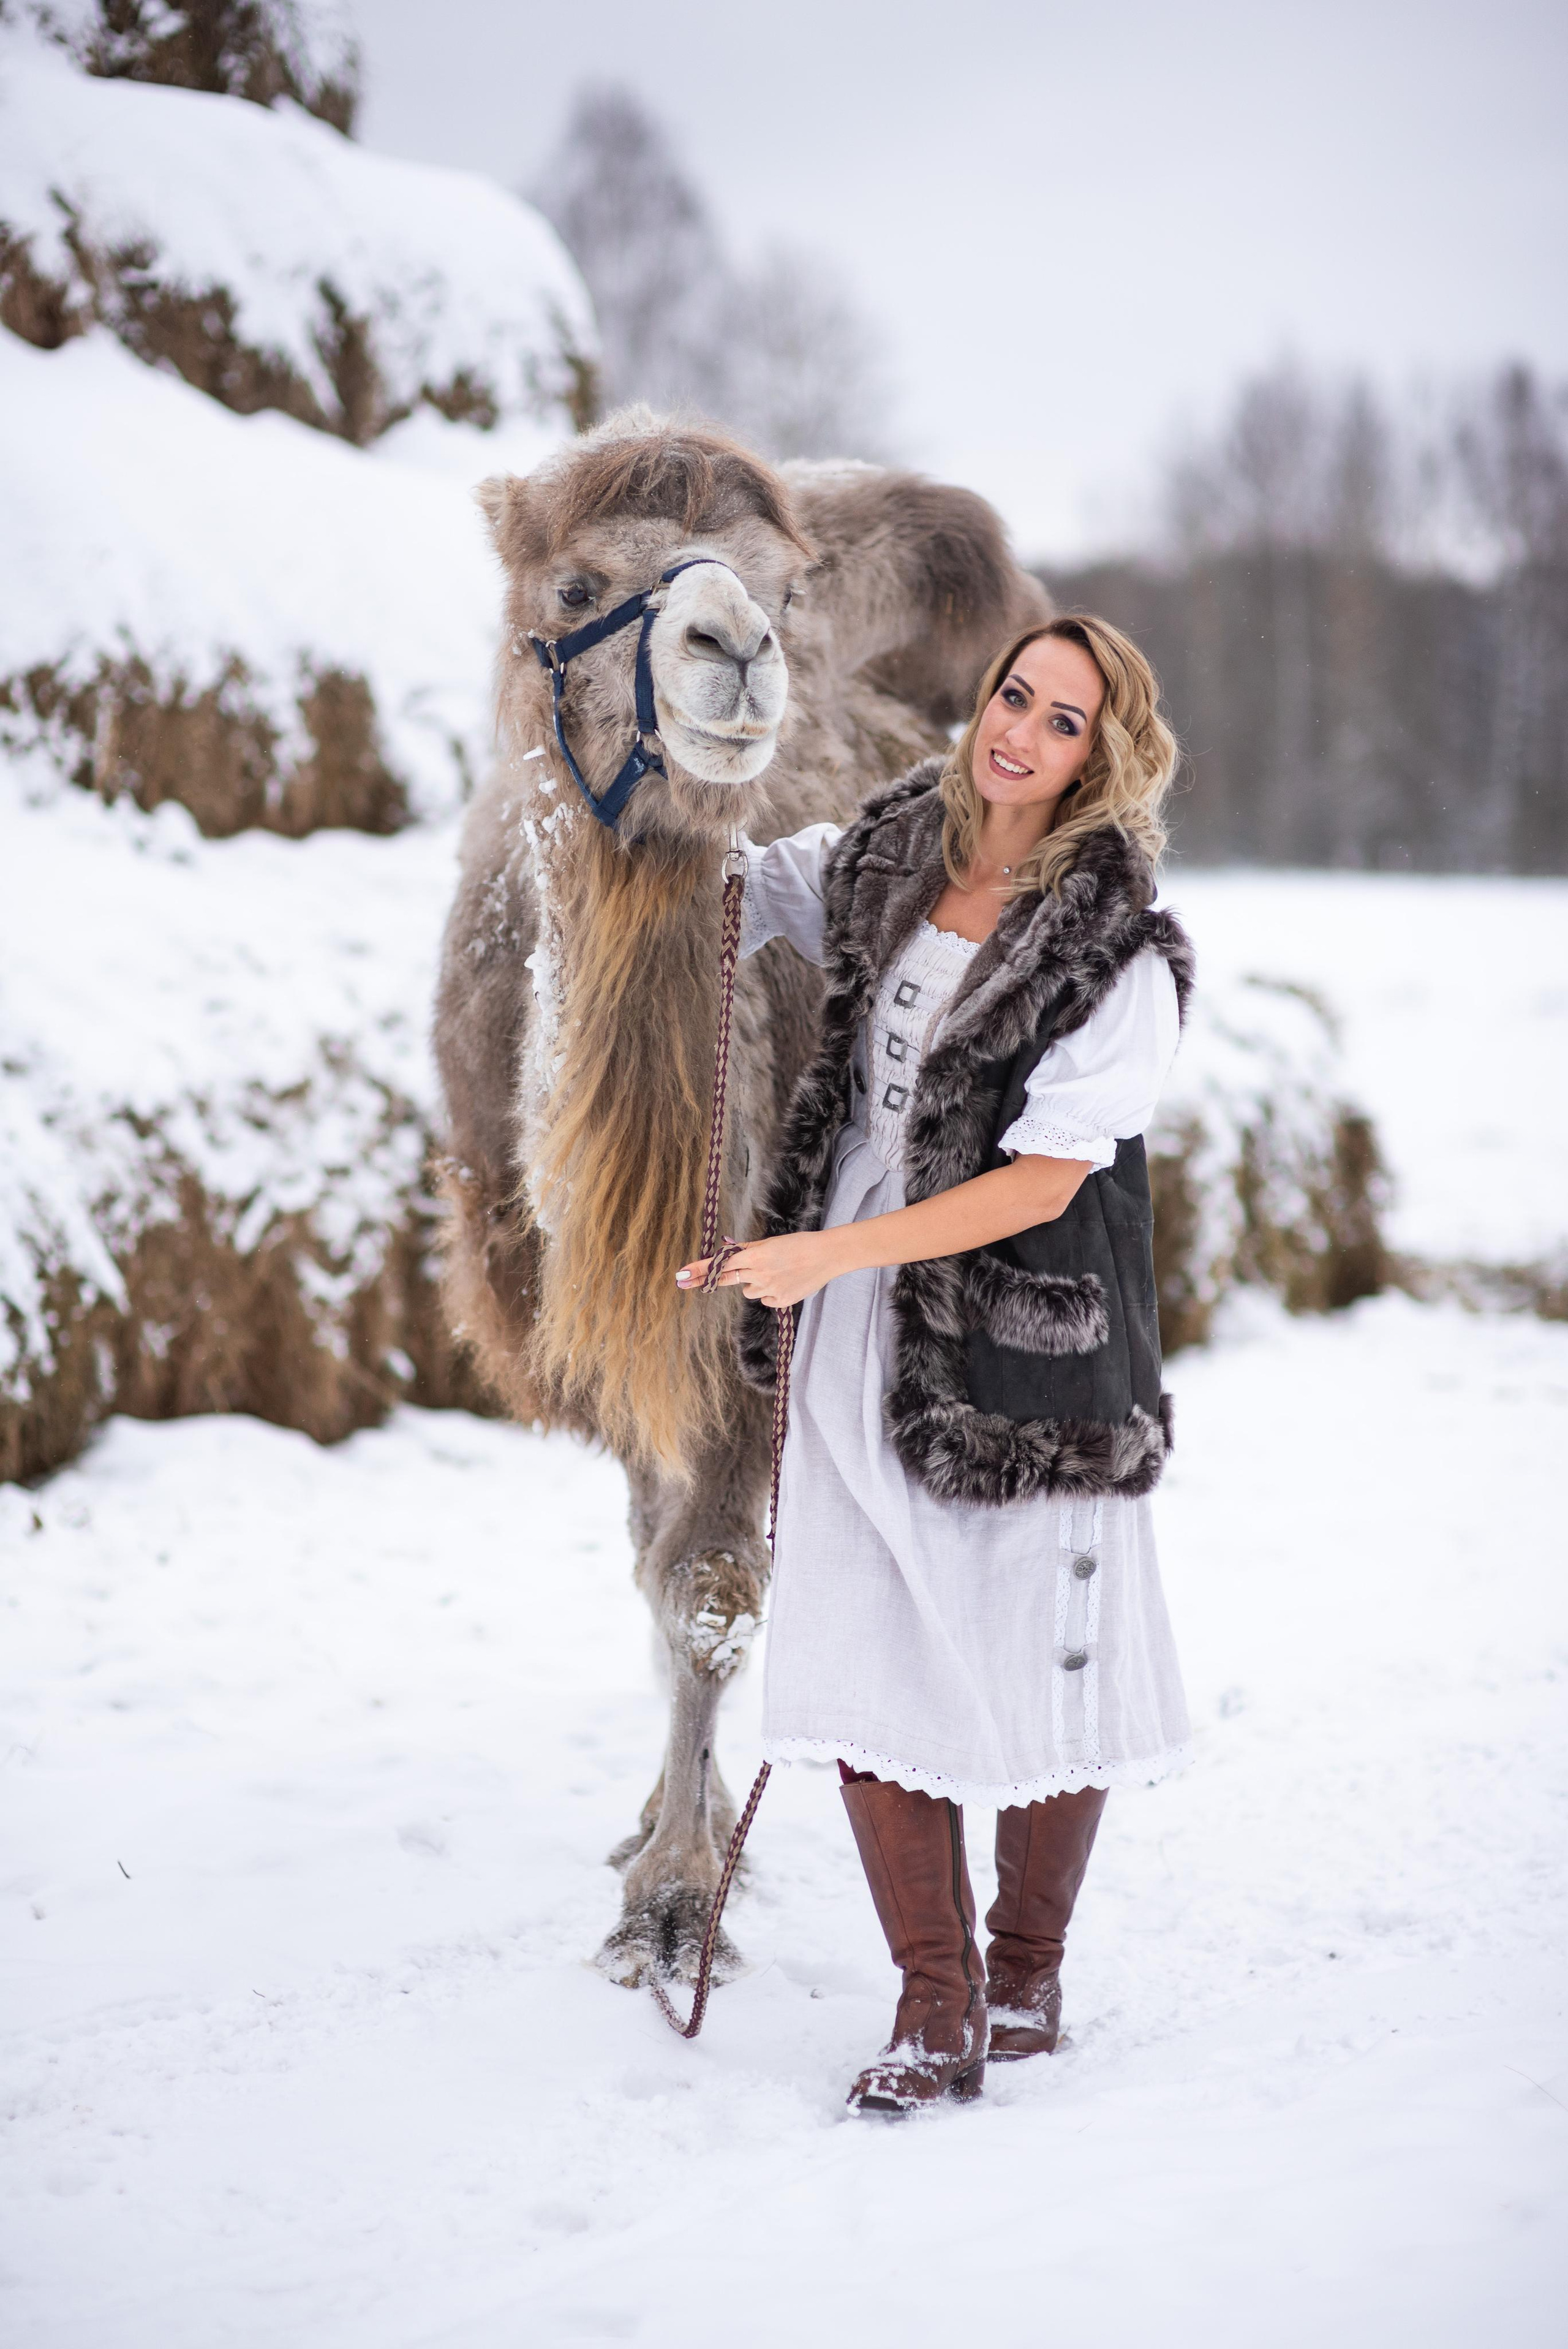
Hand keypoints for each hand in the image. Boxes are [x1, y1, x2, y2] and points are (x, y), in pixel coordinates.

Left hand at [677, 1230, 844, 1308]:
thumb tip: (726, 1251)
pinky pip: (765, 1299)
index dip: (699, 1270)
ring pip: (748, 1291)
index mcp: (755, 1256)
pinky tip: (786, 1281)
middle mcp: (758, 1273)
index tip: (681, 1275)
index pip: (720, 1264)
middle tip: (684, 1282)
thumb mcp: (770, 1243)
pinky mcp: (780, 1301)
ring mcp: (769, 1289)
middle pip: (727, 1279)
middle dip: (706, 1280)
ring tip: (776, 1272)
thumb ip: (747, 1250)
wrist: (827, 1256)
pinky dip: (771, 1292)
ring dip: (754, 1283)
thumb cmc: (798, 1244)